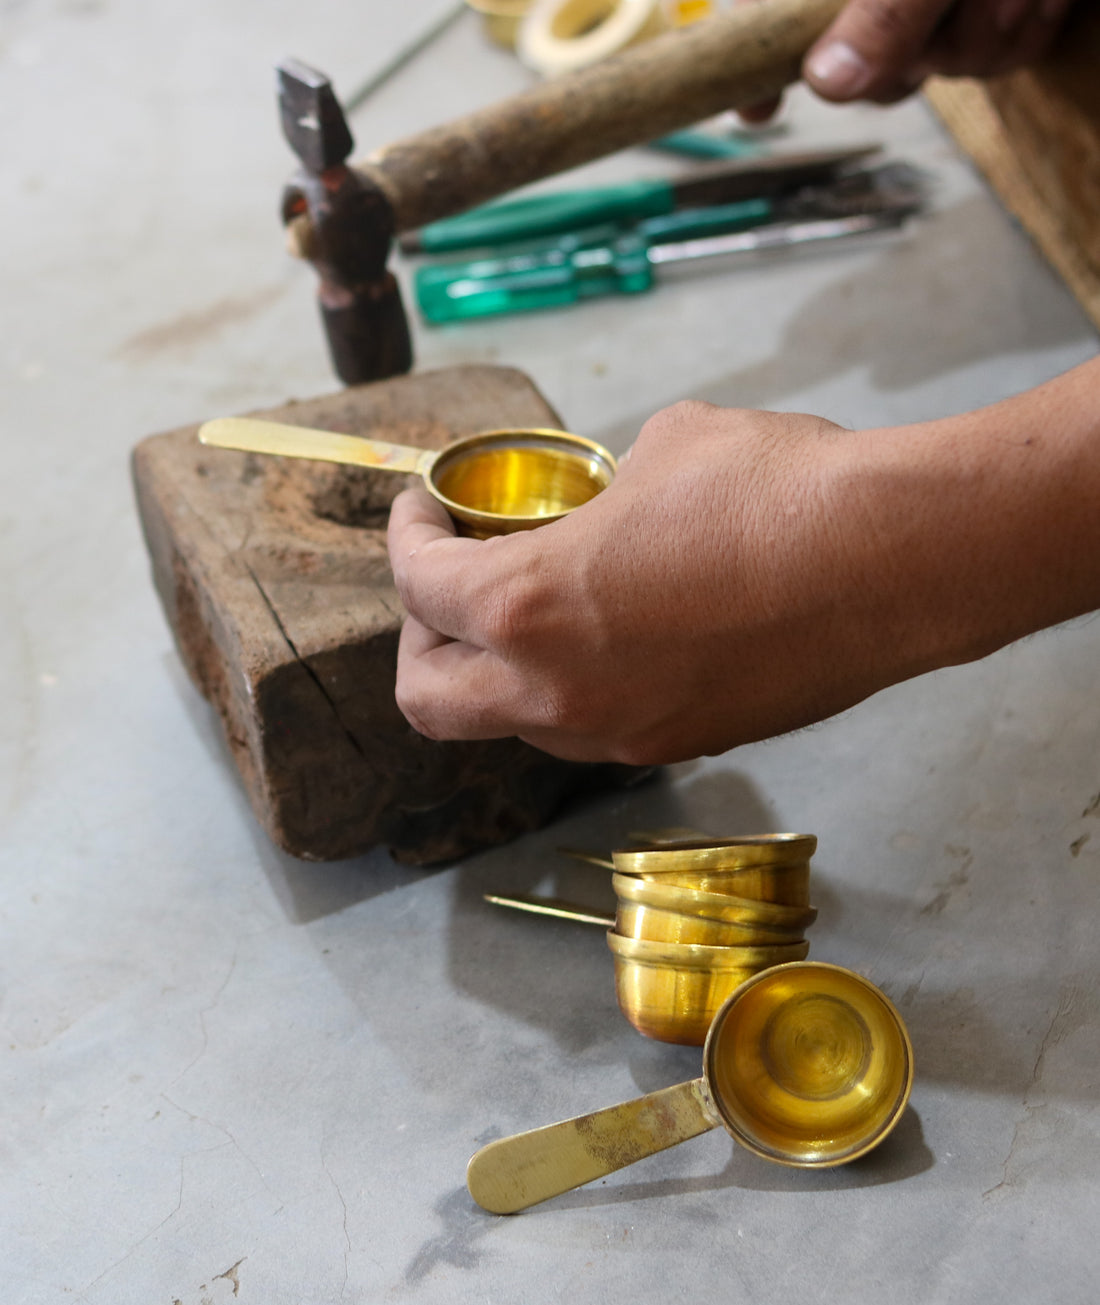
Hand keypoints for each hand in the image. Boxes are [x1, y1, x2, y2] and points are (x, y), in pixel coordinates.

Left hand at [386, 402, 928, 764]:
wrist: (891, 562)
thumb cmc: (775, 490)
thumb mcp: (660, 449)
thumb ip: (599, 494)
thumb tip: (605, 505)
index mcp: (526, 606)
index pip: (418, 587)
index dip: (406, 539)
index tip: (424, 513)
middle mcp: (557, 692)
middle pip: (428, 699)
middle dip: (420, 639)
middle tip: (450, 585)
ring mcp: (620, 733)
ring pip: (514, 722)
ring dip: (502, 670)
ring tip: (538, 609)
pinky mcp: (682, 745)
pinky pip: (593, 729)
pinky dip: (576, 688)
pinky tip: (617, 637)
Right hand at [739, 0, 1077, 122]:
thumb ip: (883, 10)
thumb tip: (826, 82)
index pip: (771, 14)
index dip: (759, 64)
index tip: (756, 109)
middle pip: (867, 67)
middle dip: (916, 49)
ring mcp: (941, 5)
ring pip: (945, 67)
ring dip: (988, 26)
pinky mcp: (991, 17)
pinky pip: (999, 60)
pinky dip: (1028, 23)